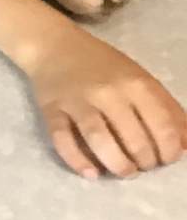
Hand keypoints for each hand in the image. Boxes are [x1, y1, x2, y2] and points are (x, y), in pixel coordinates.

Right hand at [24, 27, 186, 177]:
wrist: (54, 45)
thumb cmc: (104, 66)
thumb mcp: (142, 79)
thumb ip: (167, 109)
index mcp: (135, 84)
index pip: (162, 127)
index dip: (169, 151)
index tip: (166, 159)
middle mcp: (107, 92)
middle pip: (133, 139)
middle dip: (144, 162)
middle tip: (143, 165)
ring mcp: (77, 101)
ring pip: (99, 140)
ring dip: (118, 165)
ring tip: (125, 172)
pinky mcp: (51, 109)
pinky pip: (63, 140)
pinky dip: (78, 161)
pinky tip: (91, 174)